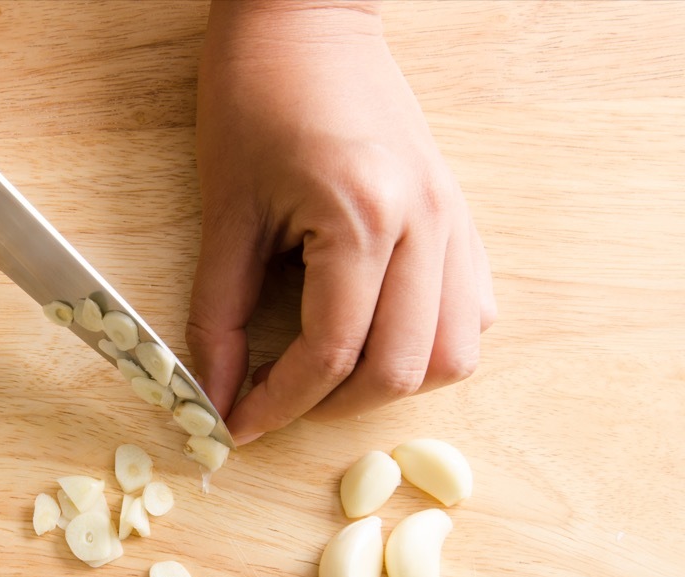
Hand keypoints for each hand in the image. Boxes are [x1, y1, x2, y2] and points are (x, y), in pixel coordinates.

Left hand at [187, 0, 496, 445]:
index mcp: (360, 219)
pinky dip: (430, 342)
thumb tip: (213, 394)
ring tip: (333, 375)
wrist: (306, 21)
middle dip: (333, 406)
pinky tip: (382, 333)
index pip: (329, 354)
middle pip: (401, 369)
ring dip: (391, 382)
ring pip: (453, 353)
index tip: (238, 426)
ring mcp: (453, 220)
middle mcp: (423, 226)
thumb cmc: (255, 98)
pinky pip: (473, 310)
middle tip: (279, 401)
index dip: (278, 405)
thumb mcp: (225, 211)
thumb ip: (219, 314)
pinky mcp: (460, 214)